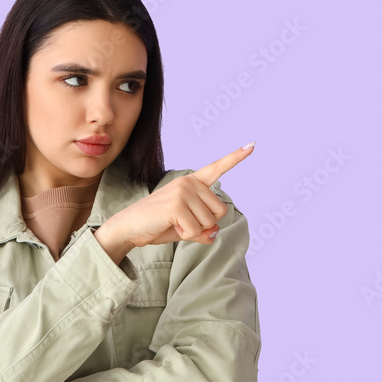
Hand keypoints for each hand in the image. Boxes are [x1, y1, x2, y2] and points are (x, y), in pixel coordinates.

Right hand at [99, 142, 254, 252]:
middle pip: (220, 212)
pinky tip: (170, 226)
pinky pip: (196, 230)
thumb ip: (203, 230)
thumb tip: (215, 233)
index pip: (217, 168)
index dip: (236, 158)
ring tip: (173, 223)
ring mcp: (183, 192)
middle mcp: (189, 182)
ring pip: (209, 223)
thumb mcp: (185, 228)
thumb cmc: (157, 225)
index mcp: (192, 182)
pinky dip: (186, 235)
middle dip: (204, 224)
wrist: (129, 227)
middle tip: (181, 222)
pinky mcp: (177, 205)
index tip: (252, 145)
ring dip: (193, 231)